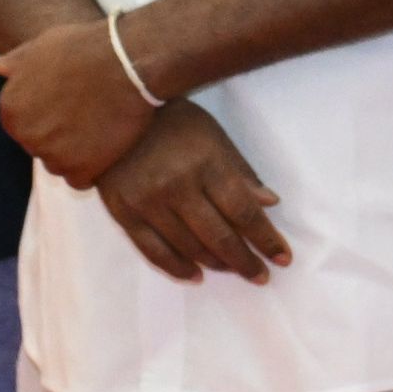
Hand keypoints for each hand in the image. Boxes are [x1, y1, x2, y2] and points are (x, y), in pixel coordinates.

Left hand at [0, 16, 162, 187]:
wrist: (125, 64)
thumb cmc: (85, 48)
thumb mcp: (43, 46)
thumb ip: (17, 62)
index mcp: (10, 108)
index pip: (24, 125)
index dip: (49, 116)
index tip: (71, 106)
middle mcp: (25, 135)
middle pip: (40, 147)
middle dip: (61, 137)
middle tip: (89, 118)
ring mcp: (52, 154)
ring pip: (59, 165)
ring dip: (76, 155)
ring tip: (100, 132)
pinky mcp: (82, 169)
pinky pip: (80, 181)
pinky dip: (92, 170)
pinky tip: (107, 150)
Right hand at [95, 103, 288, 283]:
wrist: (110, 114)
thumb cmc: (173, 122)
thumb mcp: (215, 137)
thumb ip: (241, 173)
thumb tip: (271, 203)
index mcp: (206, 165)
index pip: (244, 212)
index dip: (266, 239)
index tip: (283, 258)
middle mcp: (177, 187)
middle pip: (219, 236)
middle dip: (245, 261)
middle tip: (261, 277)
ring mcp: (147, 202)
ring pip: (188, 247)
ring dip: (216, 264)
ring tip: (234, 271)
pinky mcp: (123, 213)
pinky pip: (152, 250)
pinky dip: (176, 267)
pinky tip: (195, 275)